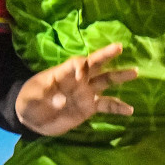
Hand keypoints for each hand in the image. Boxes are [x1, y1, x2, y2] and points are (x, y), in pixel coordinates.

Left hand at [15, 43, 135, 136]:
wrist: (31, 117)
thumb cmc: (29, 101)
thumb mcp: (32, 97)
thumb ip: (45, 97)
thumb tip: (61, 101)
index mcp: (62, 73)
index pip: (75, 64)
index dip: (80, 66)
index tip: (81, 71)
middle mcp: (77, 80)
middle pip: (94, 65)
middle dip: (106, 56)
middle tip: (119, 47)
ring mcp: (85, 93)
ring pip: (105, 82)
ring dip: (118, 77)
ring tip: (134, 72)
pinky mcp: (88, 107)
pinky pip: (106, 105)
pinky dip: (118, 107)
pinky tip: (130, 110)